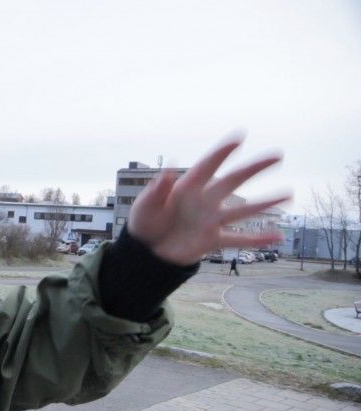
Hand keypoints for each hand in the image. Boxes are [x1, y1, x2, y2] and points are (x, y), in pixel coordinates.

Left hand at [127, 137, 289, 265]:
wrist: (147, 250)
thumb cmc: (145, 222)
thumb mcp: (144, 207)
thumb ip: (156, 191)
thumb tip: (168, 170)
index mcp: (186, 187)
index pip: (207, 166)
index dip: (221, 153)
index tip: (239, 138)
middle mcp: (204, 200)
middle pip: (233, 181)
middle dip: (254, 168)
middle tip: (277, 155)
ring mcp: (211, 220)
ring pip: (242, 210)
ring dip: (265, 203)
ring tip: (288, 194)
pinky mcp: (212, 240)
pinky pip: (239, 240)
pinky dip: (258, 239)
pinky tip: (278, 236)